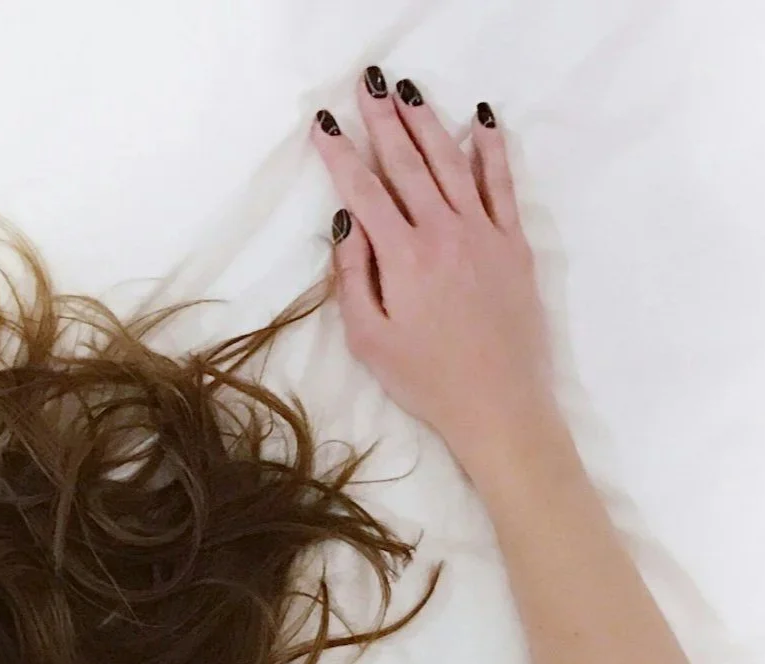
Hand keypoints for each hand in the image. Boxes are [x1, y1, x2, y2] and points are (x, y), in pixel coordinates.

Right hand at [311, 76, 557, 457]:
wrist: (499, 402)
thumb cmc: (426, 381)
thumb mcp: (369, 341)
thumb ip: (352, 279)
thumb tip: (345, 226)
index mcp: (402, 257)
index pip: (364, 192)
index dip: (341, 155)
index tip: (325, 125)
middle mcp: (443, 232)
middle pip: (408, 164)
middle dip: (384, 121)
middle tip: (368, 84)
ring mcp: (483, 232)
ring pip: (450, 163)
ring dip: (428, 122)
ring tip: (409, 90)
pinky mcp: (513, 243)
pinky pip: (501, 184)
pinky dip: (490, 149)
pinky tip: (481, 121)